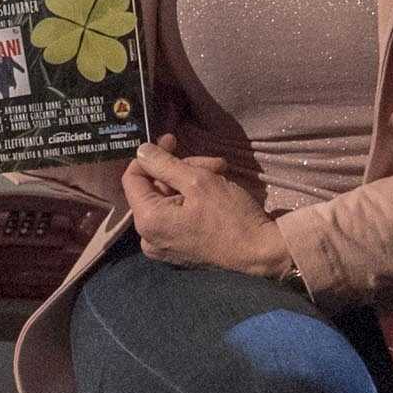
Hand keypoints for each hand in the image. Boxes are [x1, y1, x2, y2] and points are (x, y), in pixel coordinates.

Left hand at [123, 135, 288, 277]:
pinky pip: (176, 215)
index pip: (132, 178)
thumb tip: (141, 151)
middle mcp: (148, 238)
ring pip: (168, 199)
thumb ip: (164, 164)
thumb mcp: (197, 181)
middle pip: (154, 188)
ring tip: (221, 172)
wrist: (260, 252)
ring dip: (193, 180)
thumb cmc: (230, 216)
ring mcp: (163, 246)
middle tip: (213, 163)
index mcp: (147, 221)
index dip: (151, 155)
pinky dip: (193, 199)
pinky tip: (217, 189)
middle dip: (182, 168)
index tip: (172, 140)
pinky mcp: (179, 249)